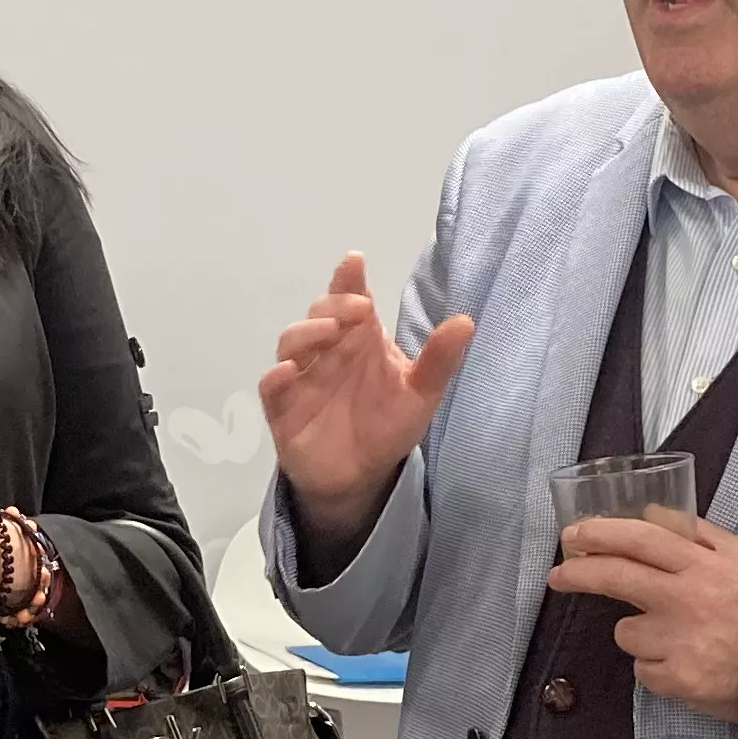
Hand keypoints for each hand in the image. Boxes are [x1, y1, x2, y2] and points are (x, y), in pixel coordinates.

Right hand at [259, 254, 473, 564]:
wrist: (362, 476)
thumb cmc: (387, 425)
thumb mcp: (421, 393)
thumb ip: (439, 359)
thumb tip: (466, 321)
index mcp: (359, 340)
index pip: (350, 300)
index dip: (348, 279)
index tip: (355, 262)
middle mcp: (327, 351)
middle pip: (319, 315)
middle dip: (333, 305)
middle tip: (359, 308)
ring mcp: (302, 377)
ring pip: (290, 343)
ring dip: (307, 332)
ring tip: (330, 331)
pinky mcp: (283, 408)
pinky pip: (271, 387)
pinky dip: (276, 376)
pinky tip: (289, 371)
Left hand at [549, 512, 737, 726]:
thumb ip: (699, 535)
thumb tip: (650, 515)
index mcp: (703, 567)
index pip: (641, 540)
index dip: (601, 534)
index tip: (575, 535)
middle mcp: (686, 600)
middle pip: (616, 577)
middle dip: (579, 573)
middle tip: (560, 575)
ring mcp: (679, 643)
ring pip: (626, 632)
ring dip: (639, 633)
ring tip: (678, 638)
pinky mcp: (677, 680)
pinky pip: (644, 669)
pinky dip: (657, 668)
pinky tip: (686, 663)